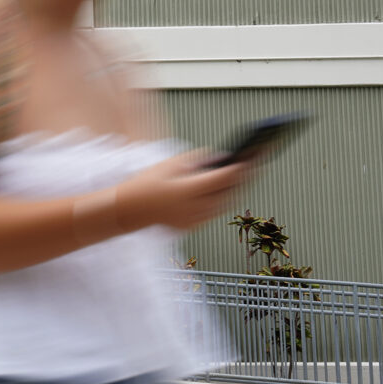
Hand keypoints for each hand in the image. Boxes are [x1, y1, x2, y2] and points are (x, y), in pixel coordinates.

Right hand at [120, 150, 248, 231]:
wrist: (129, 209)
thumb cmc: (146, 185)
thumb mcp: (171, 164)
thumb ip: (198, 158)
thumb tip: (219, 156)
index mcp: (190, 189)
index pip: (226, 177)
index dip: (242, 166)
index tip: (253, 157)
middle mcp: (195, 207)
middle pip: (229, 192)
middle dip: (242, 179)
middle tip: (252, 166)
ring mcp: (194, 220)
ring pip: (223, 204)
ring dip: (232, 191)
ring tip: (240, 178)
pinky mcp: (191, 227)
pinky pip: (212, 213)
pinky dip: (218, 202)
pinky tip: (222, 192)